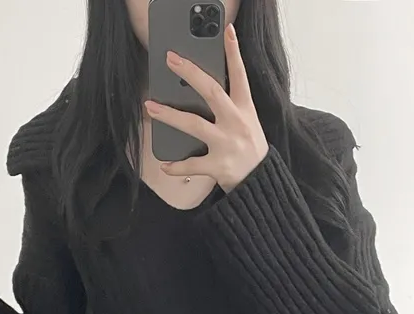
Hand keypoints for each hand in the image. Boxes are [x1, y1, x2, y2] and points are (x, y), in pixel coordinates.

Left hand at [144, 23, 269, 191]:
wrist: (261, 182)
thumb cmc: (250, 150)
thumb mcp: (248, 123)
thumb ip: (230, 107)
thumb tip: (202, 89)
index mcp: (245, 110)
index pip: (240, 76)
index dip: (234, 52)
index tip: (226, 31)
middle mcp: (236, 123)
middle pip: (212, 92)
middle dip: (190, 73)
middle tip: (171, 59)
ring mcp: (227, 144)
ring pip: (194, 125)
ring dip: (170, 115)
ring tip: (151, 107)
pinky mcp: (219, 166)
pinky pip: (193, 164)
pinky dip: (177, 166)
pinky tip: (165, 165)